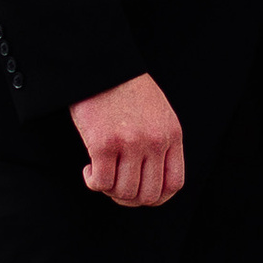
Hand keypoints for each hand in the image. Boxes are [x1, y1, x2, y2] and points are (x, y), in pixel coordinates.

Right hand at [70, 69, 185, 206]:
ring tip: (101, 173)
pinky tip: (89, 168)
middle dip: (129, 198)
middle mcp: (155, 141)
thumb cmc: (125, 88)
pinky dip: (93, 182)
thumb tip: (150, 180)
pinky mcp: (103, 143)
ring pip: (123, 192)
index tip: (139, 193)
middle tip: (114, 186)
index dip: (156, 197)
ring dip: (109, 190)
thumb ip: (160, 142)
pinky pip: (101, 182)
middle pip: (147, 195)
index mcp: (171, 134)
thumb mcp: (157, 112)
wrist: (100, 64)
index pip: (173, 184)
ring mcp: (130, 143)